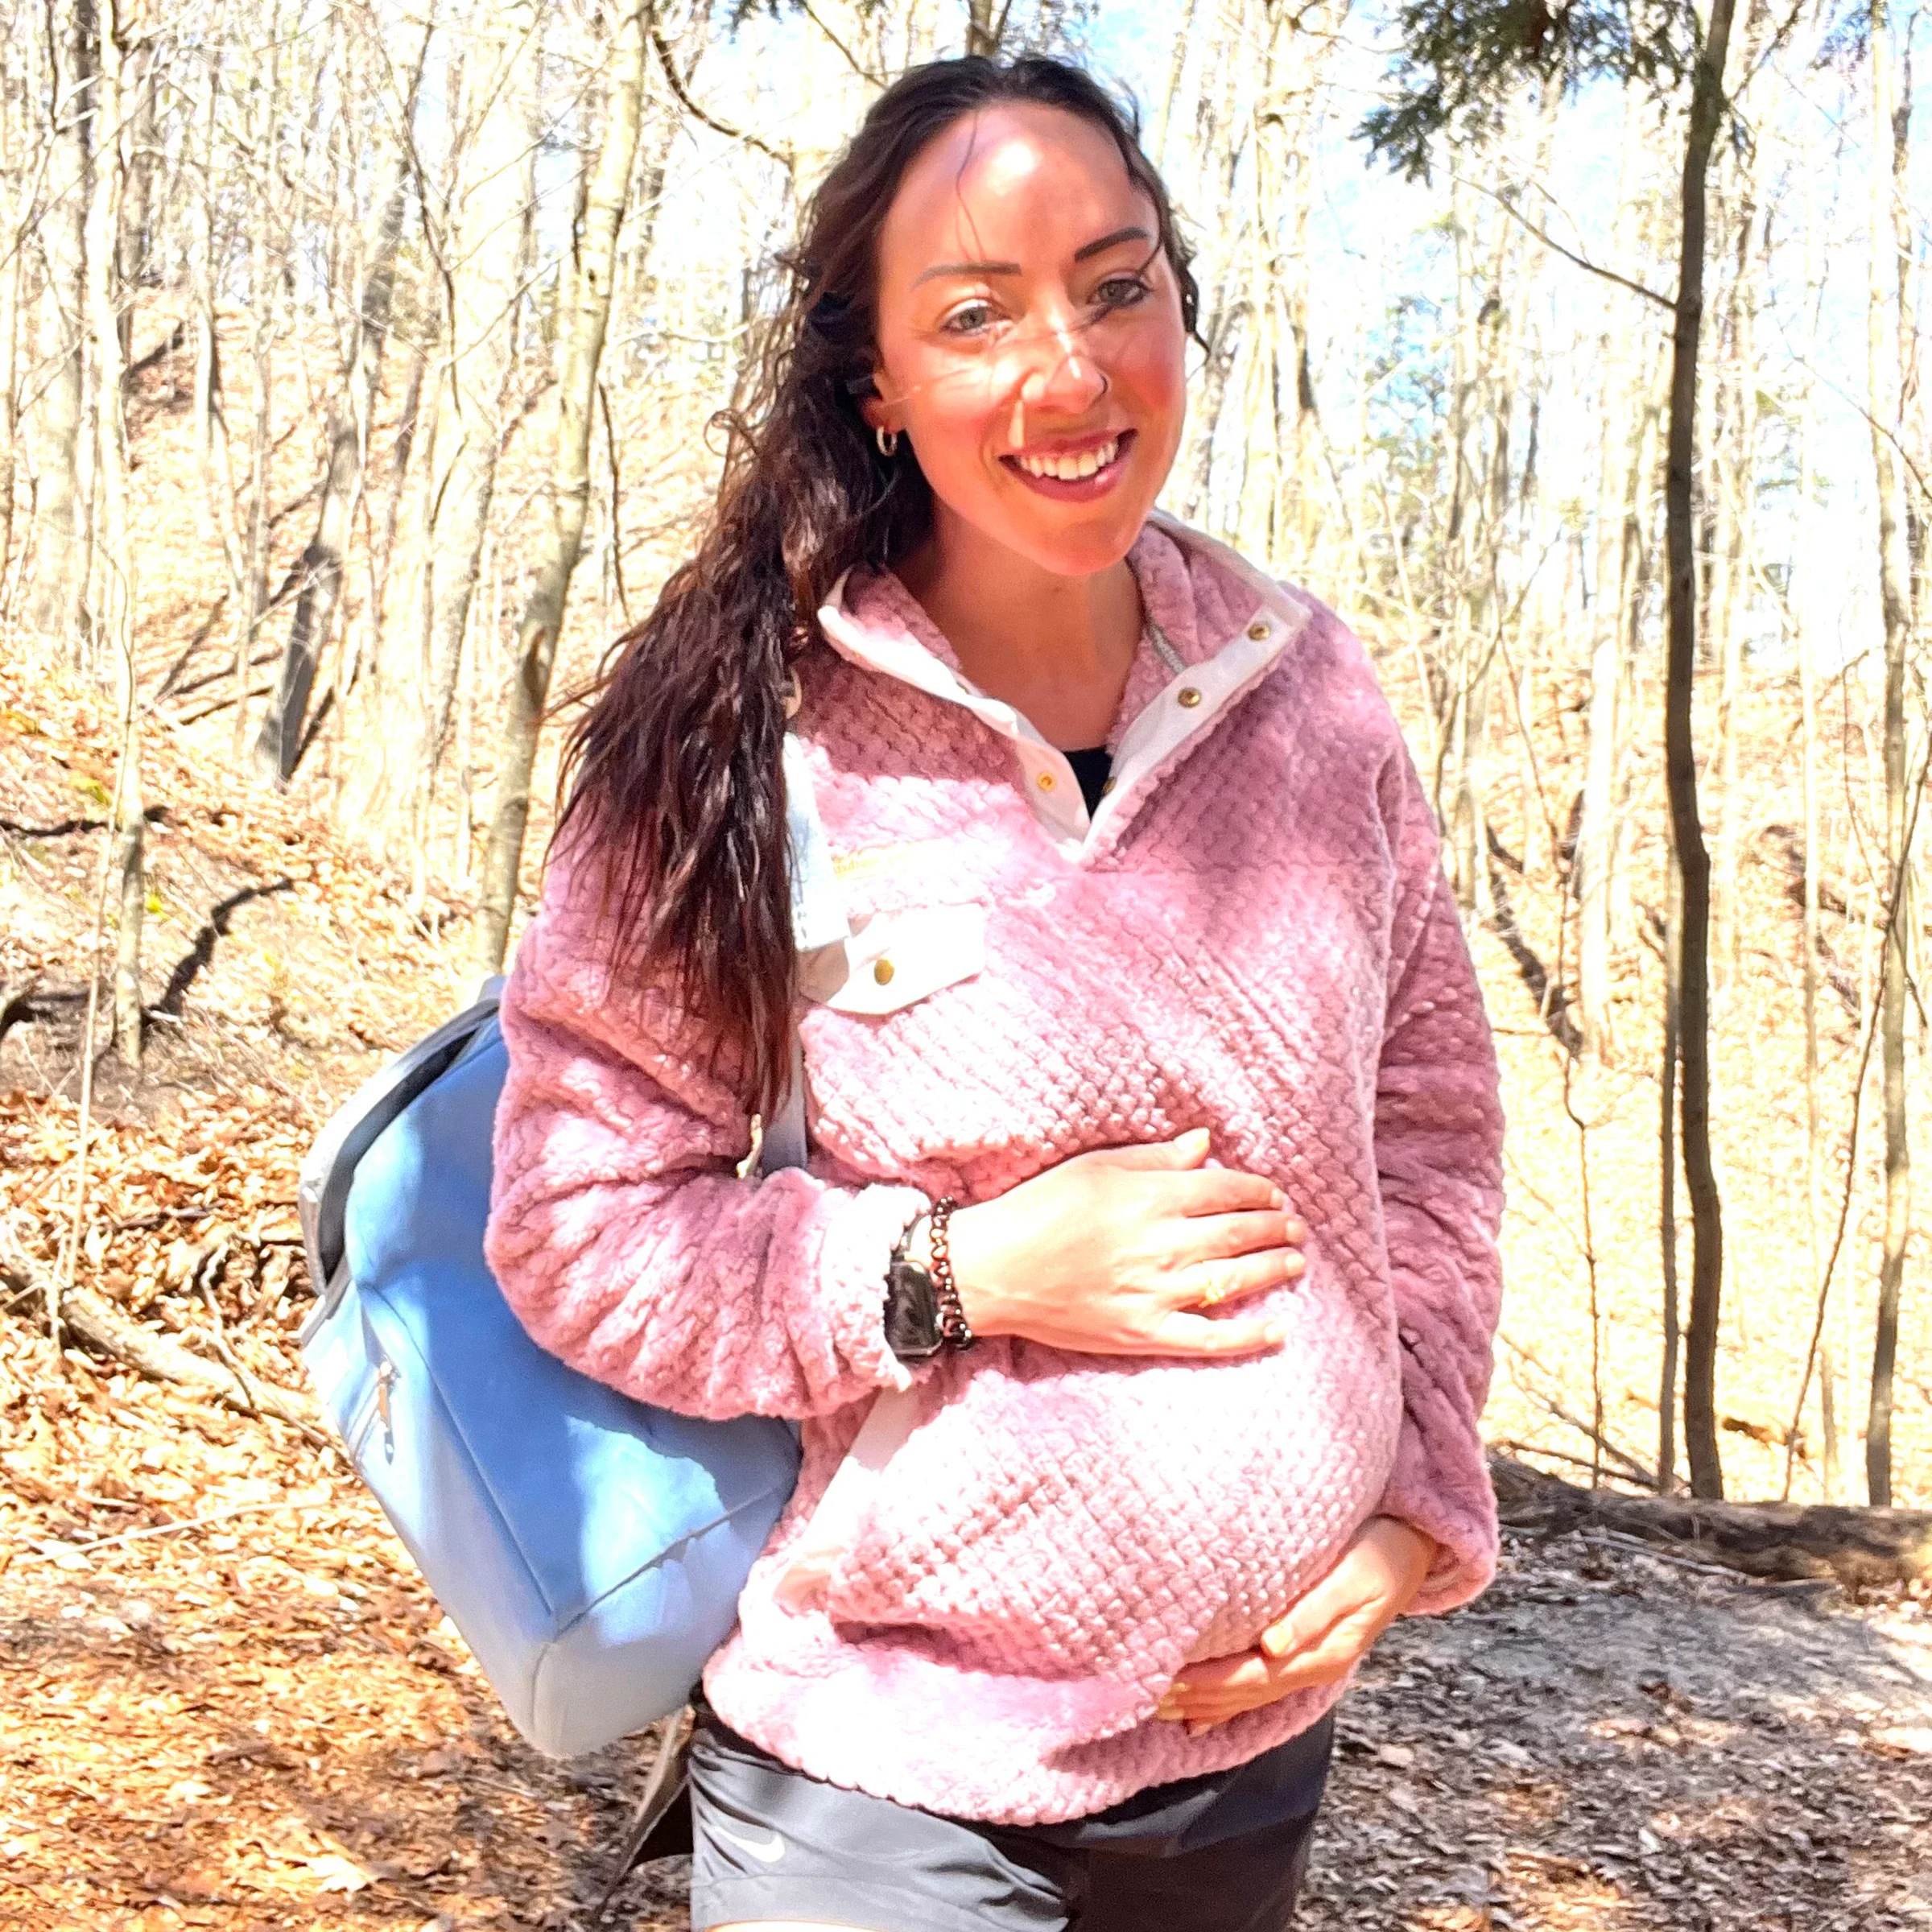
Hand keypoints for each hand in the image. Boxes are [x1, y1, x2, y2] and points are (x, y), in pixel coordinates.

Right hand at [945, 1129, 1305, 1359]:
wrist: (993, 1269)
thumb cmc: (1039, 1208)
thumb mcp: (1095, 1167)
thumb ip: (1156, 1158)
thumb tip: (1205, 1146)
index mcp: (1150, 1197)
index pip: (1224, 1191)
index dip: (1258, 1191)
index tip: (1274, 1195)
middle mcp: (1162, 1244)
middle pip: (1239, 1233)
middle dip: (1275, 1228)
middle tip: (1295, 1228)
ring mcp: (1157, 1292)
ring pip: (1235, 1280)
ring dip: (1273, 1269)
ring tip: (1294, 1263)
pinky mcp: (1145, 1332)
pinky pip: (1210, 1337)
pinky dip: (1249, 1335)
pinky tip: (1279, 1330)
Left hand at [1155, 1518, 1435, 1731]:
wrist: (1415, 1544)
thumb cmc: (1382, 1552)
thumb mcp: (1353, 1579)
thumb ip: (1312, 1614)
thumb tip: (1271, 1647)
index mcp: (1321, 1653)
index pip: (1249, 1677)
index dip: (1205, 1684)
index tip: (1161, 1683)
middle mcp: (1312, 1665)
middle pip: (1243, 1692)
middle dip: (1193, 1698)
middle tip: (1140, 1697)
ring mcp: (1310, 1661)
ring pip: (1247, 1693)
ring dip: (1204, 1702)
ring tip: (1157, 1706)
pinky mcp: (1306, 1649)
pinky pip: (1259, 1684)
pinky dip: (1227, 1702)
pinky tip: (1200, 1717)